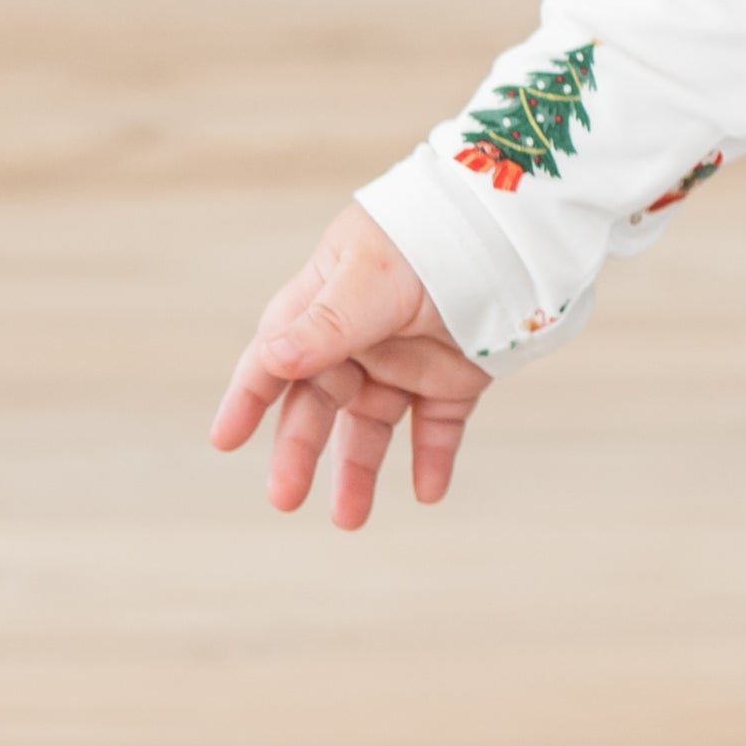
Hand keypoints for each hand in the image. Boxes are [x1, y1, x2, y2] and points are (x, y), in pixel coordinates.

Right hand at [208, 201, 492, 526]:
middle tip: (285, 497)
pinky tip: (428, 492)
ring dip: (358, 472)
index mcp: (329, 301)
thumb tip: (271, 360)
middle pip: (318, 404)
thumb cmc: (435, 235)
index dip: (249, 396)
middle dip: (298, 451)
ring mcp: (408, 359)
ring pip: (372, 427)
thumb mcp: (374, 277)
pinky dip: (432, 460)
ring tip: (351, 519)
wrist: (519, 227)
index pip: (276, 355)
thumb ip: (326, 323)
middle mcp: (362, 337)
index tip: (225, 440)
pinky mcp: (456, 376)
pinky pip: (437, 427)